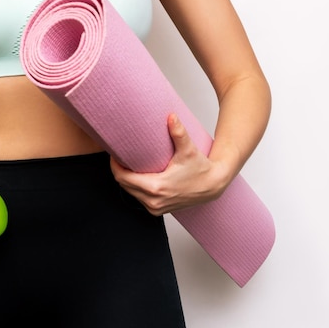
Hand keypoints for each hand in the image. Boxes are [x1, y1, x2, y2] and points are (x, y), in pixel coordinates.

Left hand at [110, 114, 228, 215]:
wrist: (213, 186)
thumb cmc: (200, 168)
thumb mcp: (188, 150)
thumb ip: (179, 133)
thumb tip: (171, 116)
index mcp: (156, 188)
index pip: (123, 177)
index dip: (115, 165)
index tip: (115, 154)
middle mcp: (153, 201)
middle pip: (123, 185)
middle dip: (119, 170)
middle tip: (120, 156)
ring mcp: (155, 208)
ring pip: (130, 192)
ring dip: (127, 179)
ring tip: (128, 164)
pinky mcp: (158, 211)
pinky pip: (139, 198)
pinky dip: (135, 188)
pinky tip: (138, 176)